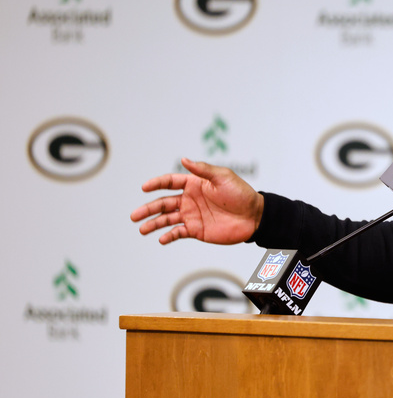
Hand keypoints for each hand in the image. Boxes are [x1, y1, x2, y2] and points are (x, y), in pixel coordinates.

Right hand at [130, 158, 263, 244]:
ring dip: (154, 224)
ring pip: (167, 219)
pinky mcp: (196, 230)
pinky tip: (161, 238)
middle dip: (148, 209)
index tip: (144, 187)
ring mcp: (192, 215)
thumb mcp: (223, 177)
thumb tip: (184, 159)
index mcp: (194, 184)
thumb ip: (203, 170)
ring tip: (142, 229)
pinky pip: (178, 233)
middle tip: (134, 216)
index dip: (156, 184)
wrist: (254, 216)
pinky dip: (169, 236)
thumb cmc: (241, 194)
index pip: (170, 182)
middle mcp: (189, 200)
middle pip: (163, 203)